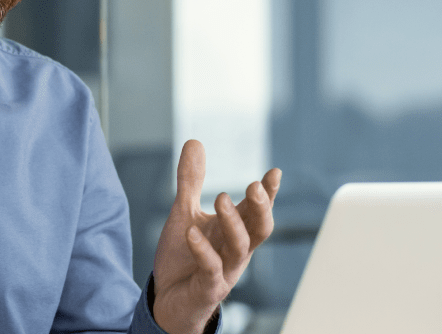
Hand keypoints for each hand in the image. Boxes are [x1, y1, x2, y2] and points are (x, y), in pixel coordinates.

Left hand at [151, 140, 280, 333]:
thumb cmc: (183, 258)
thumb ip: (191, 182)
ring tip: (220, 197)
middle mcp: (236, 251)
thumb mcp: (185, 214)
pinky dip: (203, 251)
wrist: (167, 300)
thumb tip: (195, 142)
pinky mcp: (208, 288)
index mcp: (234, 232)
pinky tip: (191, 233)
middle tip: (254, 185)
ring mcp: (225, 271)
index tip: (274, 172)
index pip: (257, 210)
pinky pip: (210, 269)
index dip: (268, 194)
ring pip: (240, 247)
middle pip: (260, 229)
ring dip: (233, 222)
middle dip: (261, 208)